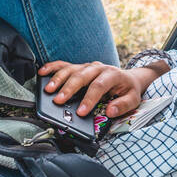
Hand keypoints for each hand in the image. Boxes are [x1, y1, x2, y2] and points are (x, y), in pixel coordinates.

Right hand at [37, 61, 153, 119]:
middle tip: (59, 100)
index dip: (89, 99)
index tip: (81, 112)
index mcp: (112, 74)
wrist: (128, 78)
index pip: (99, 86)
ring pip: (71, 69)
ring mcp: (87, 66)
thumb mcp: (133, 99)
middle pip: (81, 76)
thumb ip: (123, 105)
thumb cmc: (128, 90)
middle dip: (69, 89)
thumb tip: (110, 111)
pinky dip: (52, 68)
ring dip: (58, 79)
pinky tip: (43, 72)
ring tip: (48, 90)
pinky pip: (64, 65)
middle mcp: (98, 68)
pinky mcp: (79, 67)